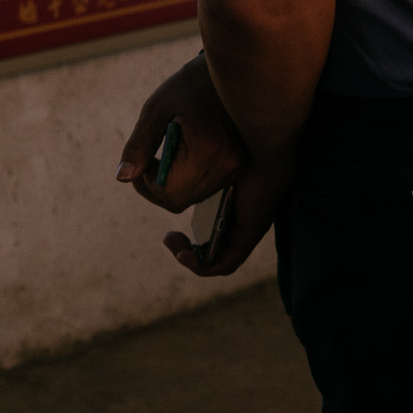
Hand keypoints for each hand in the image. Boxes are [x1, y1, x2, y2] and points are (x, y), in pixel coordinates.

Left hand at [117, 54, 248, 212]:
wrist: (236, 68)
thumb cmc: (191, 84)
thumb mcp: (156, 110)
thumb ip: (139, 146)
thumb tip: (123, 177)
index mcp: (209, 151)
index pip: (170, 195)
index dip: (147, 186)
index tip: (144, 161)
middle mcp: (230, 165)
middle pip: (182, 200)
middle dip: (159, 185)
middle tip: (153, 157)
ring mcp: (240, 167)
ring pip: (195, 196)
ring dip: (175, 181)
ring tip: (173, 149)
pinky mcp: (243, 165)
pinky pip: (208, 185)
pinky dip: (191, 176)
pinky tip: (189, 150)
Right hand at [164, 155, 288, 278]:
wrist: (259, 147)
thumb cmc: (235, 149)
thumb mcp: (204, 169)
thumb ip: (185, 177)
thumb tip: (154, 179)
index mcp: (230, 209)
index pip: (209, 236)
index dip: (188, 241)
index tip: (170, 231)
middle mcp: (240, 223)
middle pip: (211, 251)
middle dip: (185, 251)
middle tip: (169, 238)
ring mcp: (246, 232)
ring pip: (217, 261)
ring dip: (190, 261)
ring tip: (175, 247)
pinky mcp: (248, 237)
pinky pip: (225, 264)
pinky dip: (201, 266)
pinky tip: (184, 254)